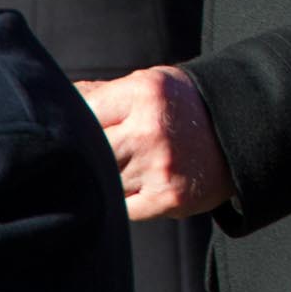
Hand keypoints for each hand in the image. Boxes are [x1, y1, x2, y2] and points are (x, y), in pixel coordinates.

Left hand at [76, 66, 232, 220]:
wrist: (238, 132)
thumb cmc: (181, 106)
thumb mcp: (148, 84)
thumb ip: (102, 94)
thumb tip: (52, 103)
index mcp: (142, 94)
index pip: (82, 113)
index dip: (74, 125)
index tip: (74, 131)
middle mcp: (150, 130)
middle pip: (91, 152)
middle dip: (90, 156)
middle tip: (96, 155)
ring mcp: (159, 166)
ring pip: (104, 182)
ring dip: (107, 179)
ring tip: (126, 166)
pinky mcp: (167, 198)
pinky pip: (122, 207)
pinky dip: (124, 199)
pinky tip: (139, 184)